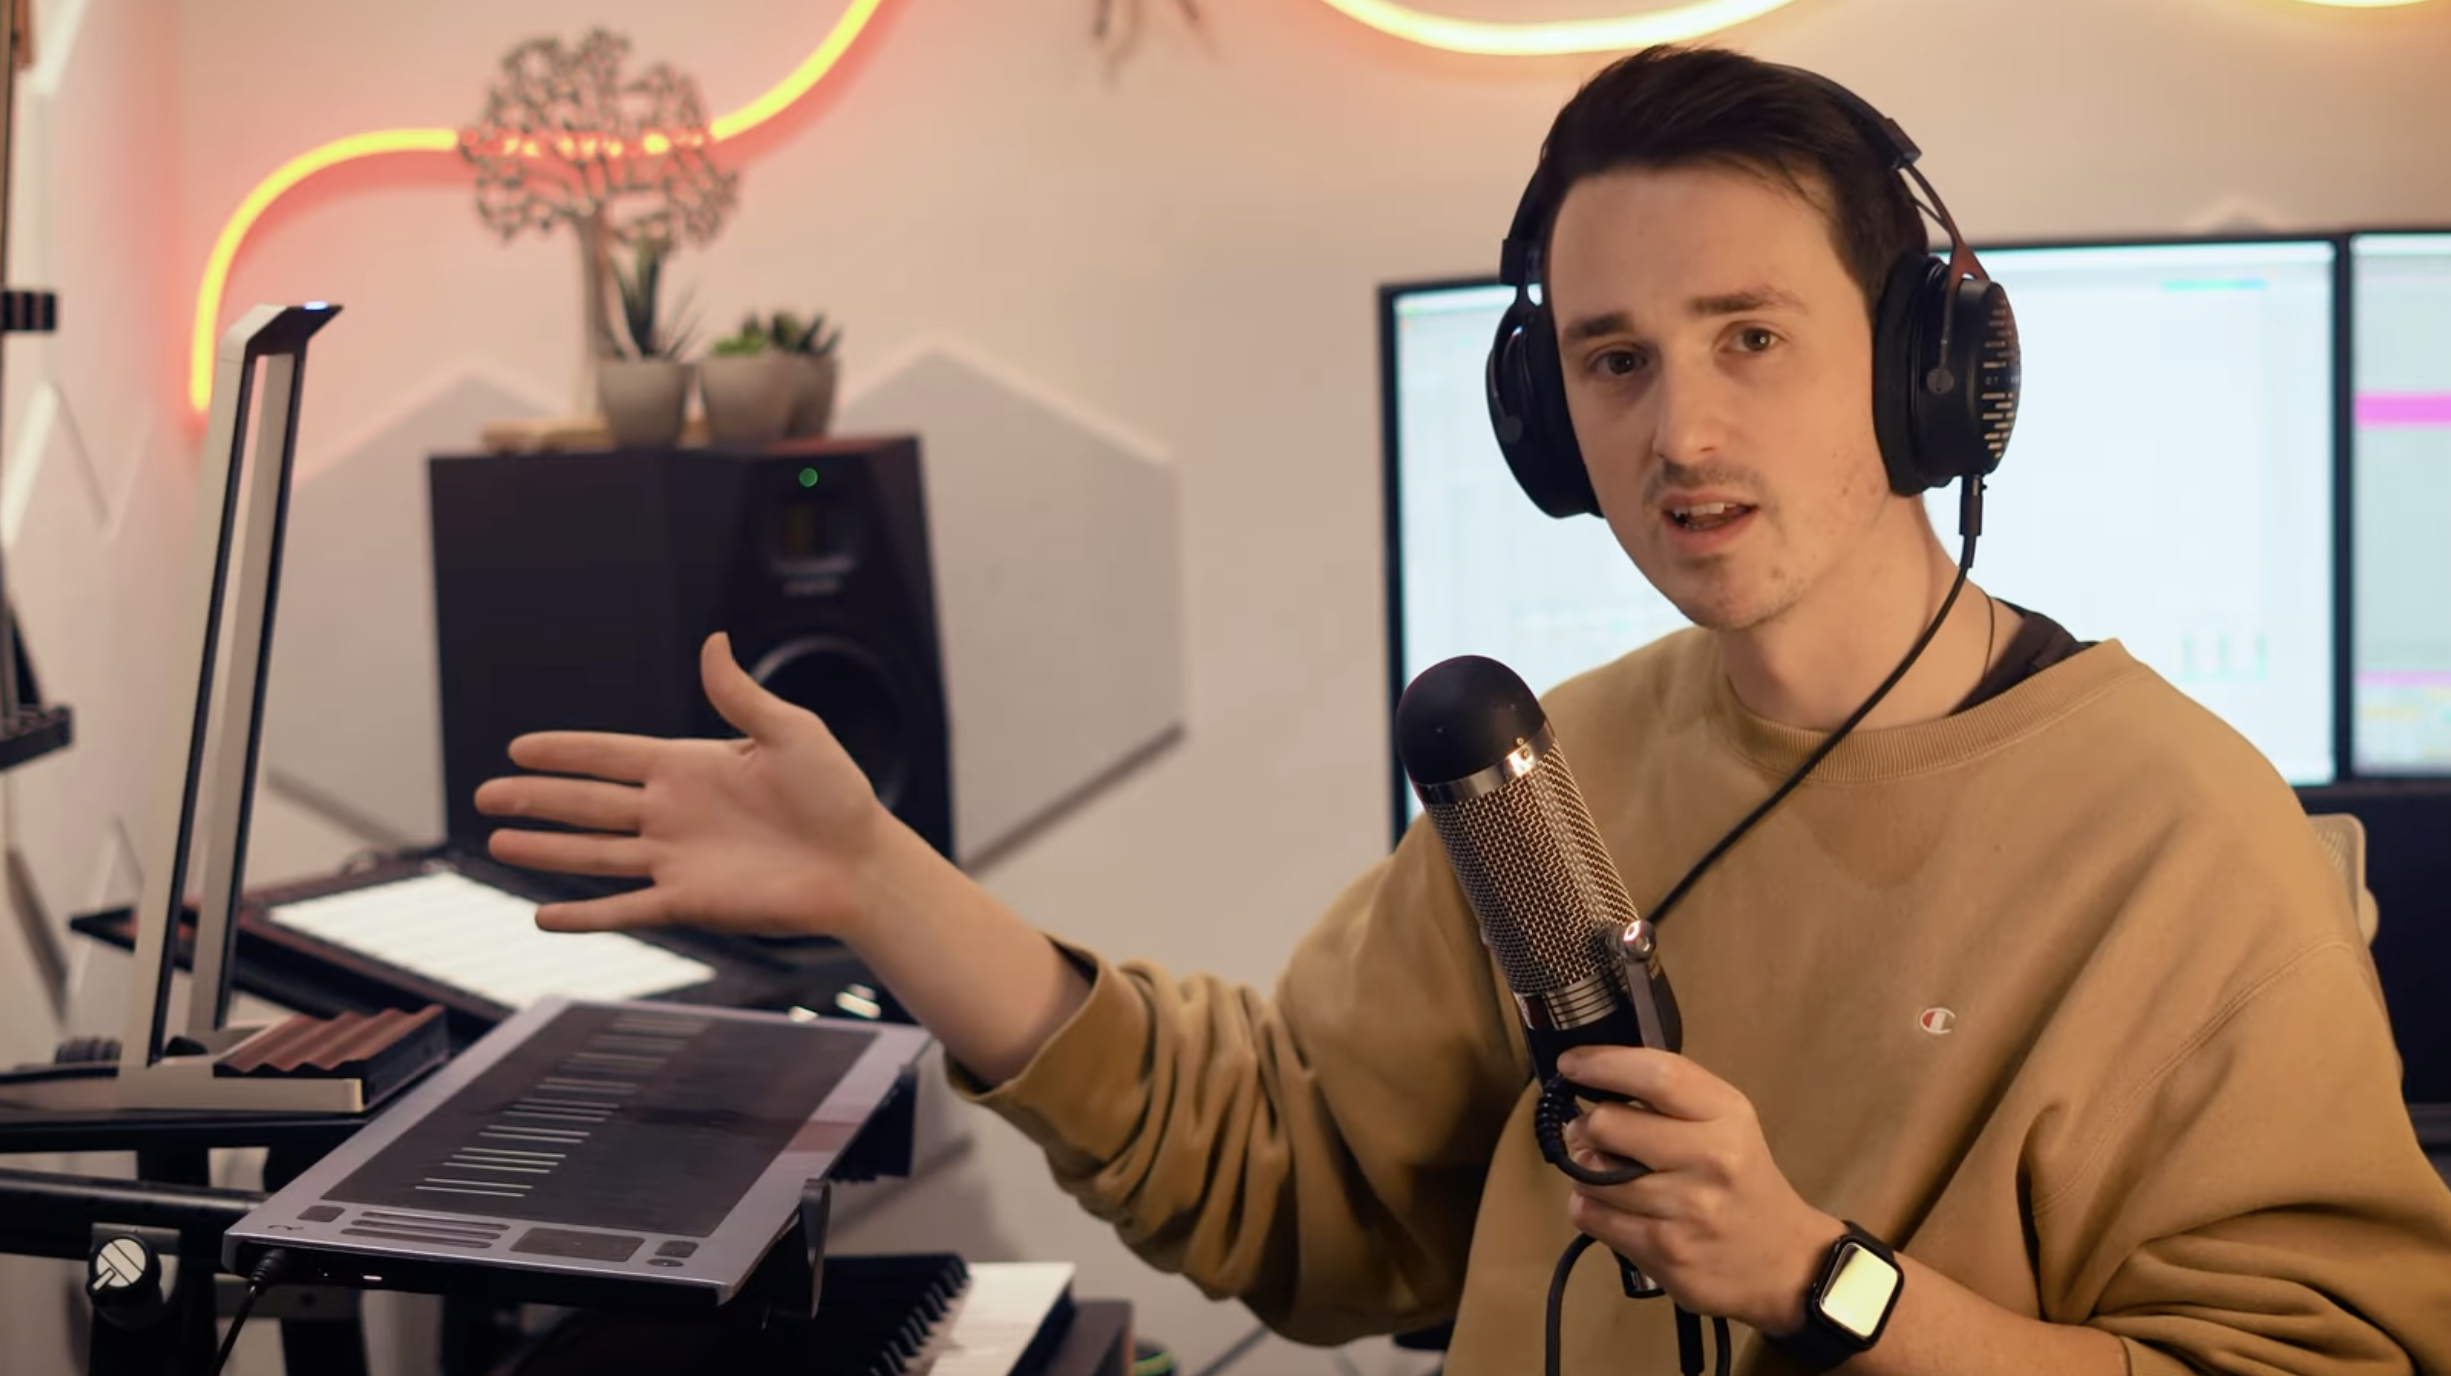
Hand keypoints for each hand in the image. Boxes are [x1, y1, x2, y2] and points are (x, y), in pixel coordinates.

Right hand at [473, 632, 891, 939]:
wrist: (861, 863)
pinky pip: (625, 908)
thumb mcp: (790, 732)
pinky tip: (544, 916)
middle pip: (588, 803)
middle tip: (485, 792)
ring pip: (595, 853)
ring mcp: (676, 859)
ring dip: (546, 849)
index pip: (612, 755)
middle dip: (536, 798)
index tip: (520, 747)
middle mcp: (673, 812)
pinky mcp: (689, 901)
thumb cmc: (836, 795)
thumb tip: (714, 642)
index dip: (566, 752)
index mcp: (690, 766)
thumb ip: (740, 695)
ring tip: (498, 841)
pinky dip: (586, 914)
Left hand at [1556, 1046, 1840, 1332]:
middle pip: (1608, 1124)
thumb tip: (1591, 1078)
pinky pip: (1591, 1215)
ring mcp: (1687, 1208)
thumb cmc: (1741, 1180)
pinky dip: (1587, 1206)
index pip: (1657, 1075)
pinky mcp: (1664, 1251)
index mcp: (1727, 1115)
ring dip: (1585, 1171)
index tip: (1571, 1063)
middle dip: (1586, 1126)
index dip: (1603, 1064)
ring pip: (1591, 1174)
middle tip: (1591, 1134)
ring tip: (1607, 1174)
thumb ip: (1669, 1096)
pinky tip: (1610, 1207)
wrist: (1783, 1262)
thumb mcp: (1725, 1123)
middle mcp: (1710, 1158)